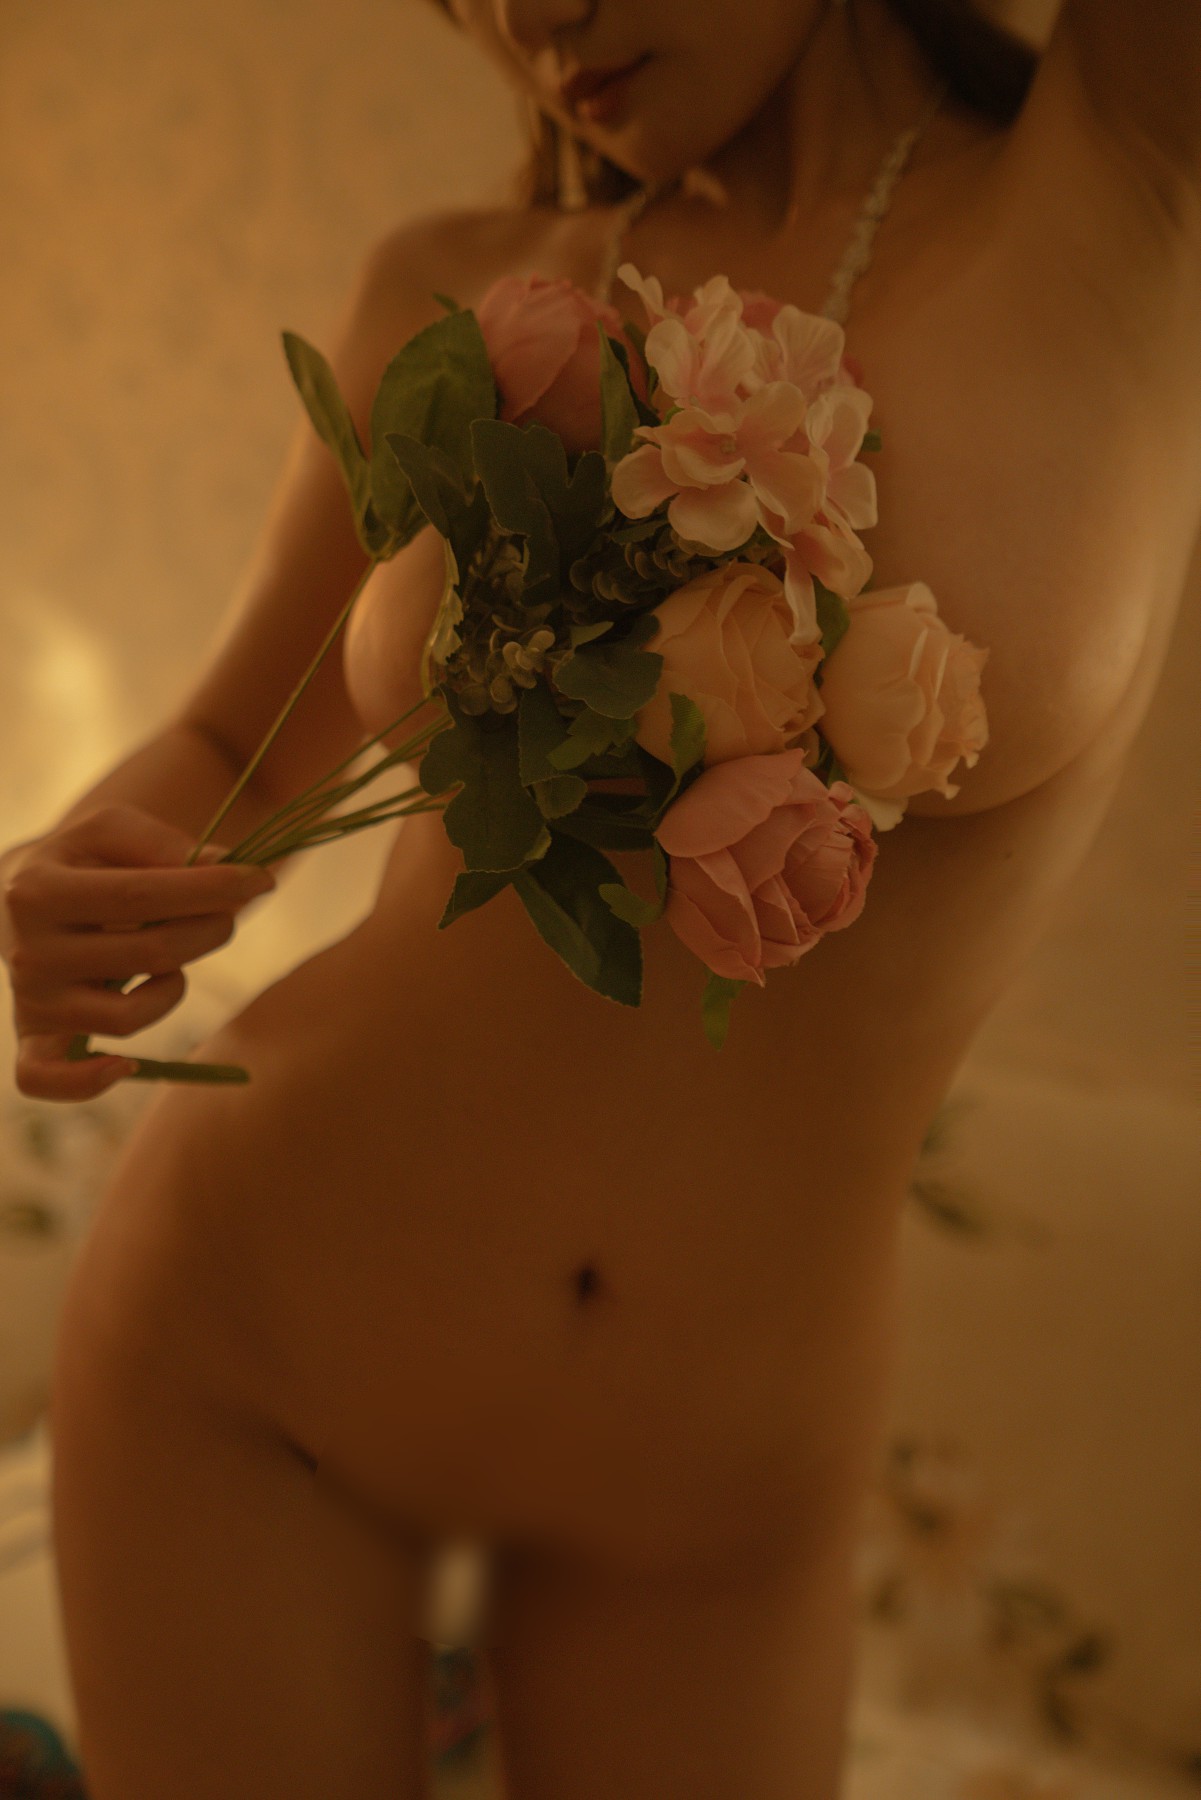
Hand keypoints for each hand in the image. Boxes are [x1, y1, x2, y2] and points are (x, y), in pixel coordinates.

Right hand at [0, 803, 274, 1101]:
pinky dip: (85, 1082)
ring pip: (126, 1018)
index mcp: (40, 891)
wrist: (19, 898)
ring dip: (173, 991)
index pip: (142, 895)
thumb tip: (228, 868)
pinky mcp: (33, 1039)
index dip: (212, 889)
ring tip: (171, 964)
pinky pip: (43, 1080)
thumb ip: (165, 845)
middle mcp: (27, 951)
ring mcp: (29, 1000)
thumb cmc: (81, 862)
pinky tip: (124, 1064)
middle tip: (229, 915)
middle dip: (210, 930)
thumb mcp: (110, 832)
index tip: (261, 880)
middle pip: (148, 954)